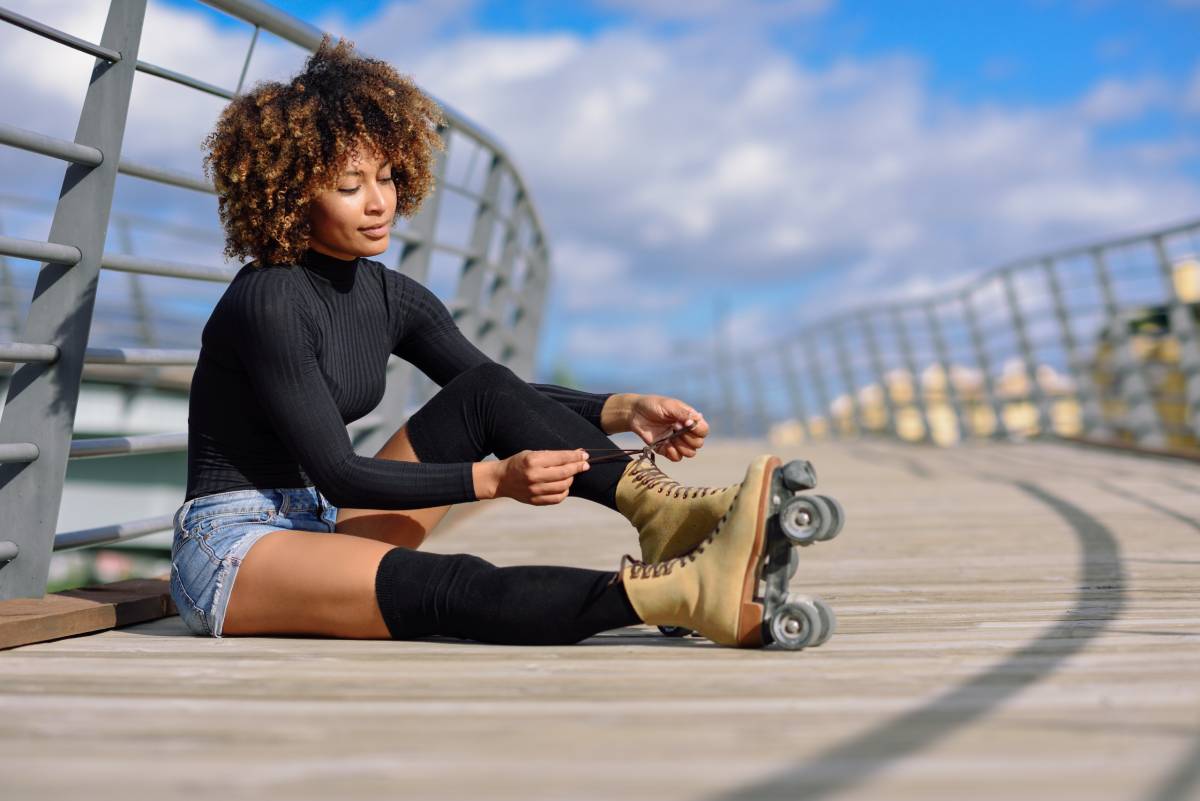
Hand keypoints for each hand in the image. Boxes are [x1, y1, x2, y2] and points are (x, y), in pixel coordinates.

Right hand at [474, 449, 589, 505]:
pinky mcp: (534, 500)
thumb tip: (576, 454)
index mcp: (532, 461)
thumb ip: (552, 455)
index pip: (560, 458)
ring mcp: (534, 490)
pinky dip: (564, 492)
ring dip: (571, 479)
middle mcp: (534, 476)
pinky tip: (564, 486)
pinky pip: (556, 498)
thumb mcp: (532, 453)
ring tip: (571, 475)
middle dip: (577, 467)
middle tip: (585, 465)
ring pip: (563, 486)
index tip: (585, 455)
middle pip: (564, 473)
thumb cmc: (518, 463)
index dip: (575, 456)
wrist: (501, 479)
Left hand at [629, 395, 708, 461]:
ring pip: (690, 453)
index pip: (703, 430)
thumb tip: (693, 422)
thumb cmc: (653, 405)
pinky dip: (672, 453)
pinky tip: (664, 443)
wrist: (635, 413)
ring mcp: (676, 441)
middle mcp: (685, 431)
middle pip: (698, 444)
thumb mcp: (669, 405)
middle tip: (675, 428)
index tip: (684, 424)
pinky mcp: (666, 449)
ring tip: (670, 438)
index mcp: (689, 419)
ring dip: (681, 447)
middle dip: (688, 439)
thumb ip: (683, 413)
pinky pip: (676, 457)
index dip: (698, 430)